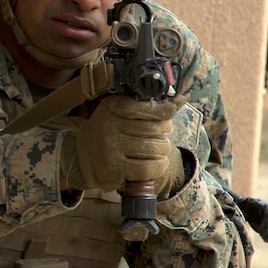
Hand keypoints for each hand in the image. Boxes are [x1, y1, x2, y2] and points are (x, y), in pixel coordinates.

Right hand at [63, 95, 179, 191]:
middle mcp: (108, 125)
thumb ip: (152, 105)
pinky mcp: (114, 168)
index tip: (169, 112)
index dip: (165, 110)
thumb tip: (180, 99)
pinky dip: (158, 166)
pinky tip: (153, 162)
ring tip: (155, 149)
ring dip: (162, 151)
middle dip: (164, 133)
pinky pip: (149, 168)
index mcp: (113, 106)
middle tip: (158, 135)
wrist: (87, 154)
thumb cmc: (114, 130)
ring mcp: (110, 147)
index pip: (150, 106)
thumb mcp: (125, 111)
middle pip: (158, 128)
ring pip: (156, 148)